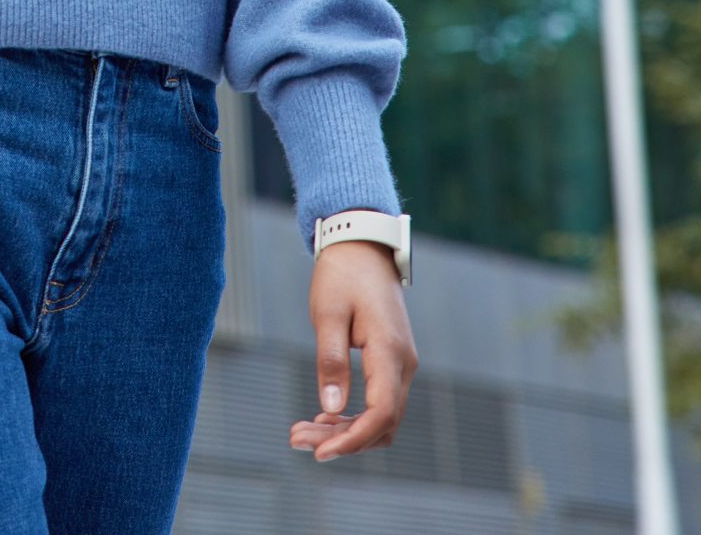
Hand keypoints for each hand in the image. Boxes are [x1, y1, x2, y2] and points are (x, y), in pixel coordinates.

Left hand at [290, 240, 417, 462]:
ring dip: (346, 431)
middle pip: (382, 423)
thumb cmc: (342, 276)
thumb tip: (331, 408)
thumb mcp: (328, 315)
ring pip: (382, 416)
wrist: (363, 248)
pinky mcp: (392, 362)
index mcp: (390, 352)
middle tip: (296, 440)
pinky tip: (324, 416)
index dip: (352, 440)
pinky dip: (354, 416)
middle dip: (342, 440)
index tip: (320, 452)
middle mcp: (404, 363)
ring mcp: (401, 364)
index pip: (381, 413)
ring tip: (302, 432)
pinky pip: (380, 401)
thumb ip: (331, 361)